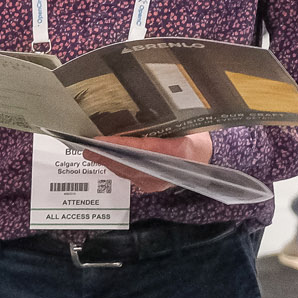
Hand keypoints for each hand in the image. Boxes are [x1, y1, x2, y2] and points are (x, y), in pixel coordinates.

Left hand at [92, 131, 214, 193]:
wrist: (210, 159)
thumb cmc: (198, 137)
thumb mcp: (186, 125)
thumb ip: (167, 122)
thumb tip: (138, 111)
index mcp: (179, 153)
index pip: (143, 150)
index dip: (119, 147)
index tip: (99, 142)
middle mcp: (166, 172)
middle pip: (130, 165)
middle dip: (106, 157)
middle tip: (87, 149)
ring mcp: (158, 182)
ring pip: (127, 173)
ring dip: (109, 163)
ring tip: (92, 152)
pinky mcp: (153, 186)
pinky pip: (130, 177)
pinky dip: (118, 168)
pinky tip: (107, 160)